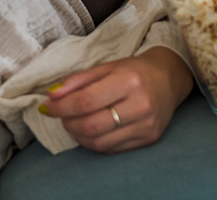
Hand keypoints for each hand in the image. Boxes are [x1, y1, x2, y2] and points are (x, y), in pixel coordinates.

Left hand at [40, 48, 193, 153]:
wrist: (169, 79)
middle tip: (60, 115)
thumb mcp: (107, 66)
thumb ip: (79, 80)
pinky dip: (94, 142)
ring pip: (100, 142)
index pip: (86, 101)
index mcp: (129, 80)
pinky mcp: (148, 139)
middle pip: (92, 125)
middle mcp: (140, 105)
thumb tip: (52, 95)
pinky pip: (112, 149)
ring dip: (79, 135)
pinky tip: (89, 131)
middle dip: (68, 122)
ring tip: (73, 123)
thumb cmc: (134, 70)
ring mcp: (146, 126)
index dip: (61, 107)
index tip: (47, 106)